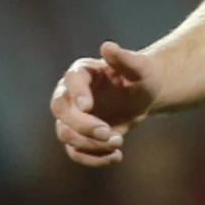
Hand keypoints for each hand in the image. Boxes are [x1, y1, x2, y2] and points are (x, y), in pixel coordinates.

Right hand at [49, 42, 160, 167]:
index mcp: (83, 73)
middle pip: (61, 110)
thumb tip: (107, 46)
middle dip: (81, 124)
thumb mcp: (141, 68)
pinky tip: (116, 156)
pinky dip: (93, 158)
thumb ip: (125, 58)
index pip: (71, 81)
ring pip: (65, 134)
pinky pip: (76, 151)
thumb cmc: (142, 77)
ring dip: (89, 143)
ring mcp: (72, 117)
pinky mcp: (79, 136)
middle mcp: (70, 94)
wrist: (144, 96)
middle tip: (107, 132)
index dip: (76, 93)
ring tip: (118, 142)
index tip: (88, 106)